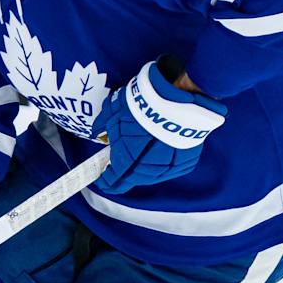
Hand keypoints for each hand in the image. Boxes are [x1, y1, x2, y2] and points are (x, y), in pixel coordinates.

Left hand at [91, 61, 227, 195]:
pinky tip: (163, 145)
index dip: (105, 180)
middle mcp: (146, 172)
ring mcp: (168, 170)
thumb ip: (102, 126)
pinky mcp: (185, 163)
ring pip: (152, 173)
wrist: (177, 100)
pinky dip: (165, 158)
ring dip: (146, 165)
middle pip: (133, 178)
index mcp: (125, 164)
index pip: (112, 182)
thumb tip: (97, 132)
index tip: (102, 177)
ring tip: (145, 148)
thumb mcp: (114, 112)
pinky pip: (171, 166)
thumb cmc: (142, 107)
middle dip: (126, 170)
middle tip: (125, 156)